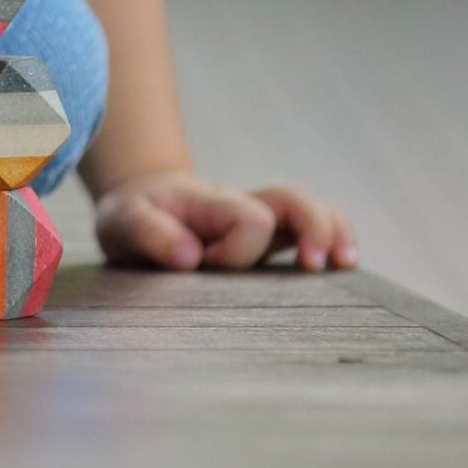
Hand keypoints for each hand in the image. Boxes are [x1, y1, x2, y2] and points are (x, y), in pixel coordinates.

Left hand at [97, 170, 357, 272]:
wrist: (138, 204)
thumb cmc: (131, 217)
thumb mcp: (122, 223)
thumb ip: (150, 235)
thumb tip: (192, 256)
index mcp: (210, 203)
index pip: (249, 220)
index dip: (238, 250)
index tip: (207, 266)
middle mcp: (242, 208)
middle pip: (292, 200)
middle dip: (311, 228)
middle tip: (314, 265)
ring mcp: (259, 221)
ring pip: (310, 211)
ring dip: (332, 233)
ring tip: (345, 264)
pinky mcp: (267, 239)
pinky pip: (309, 229)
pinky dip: (333, 241)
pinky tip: (343, 267)